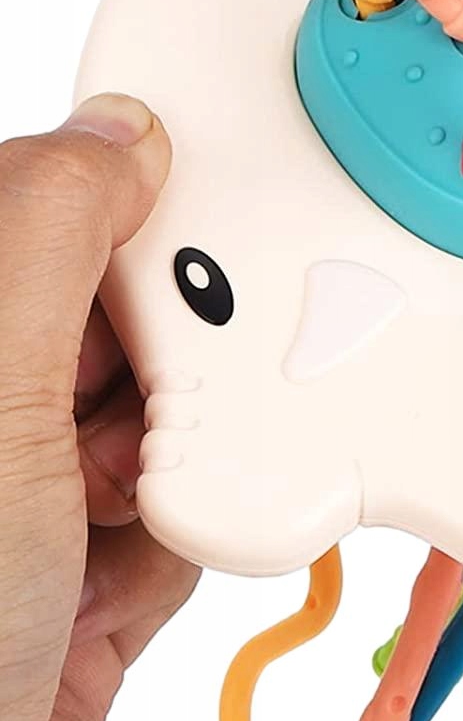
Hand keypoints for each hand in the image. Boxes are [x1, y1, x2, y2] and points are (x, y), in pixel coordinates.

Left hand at [0, 94, 198, 720]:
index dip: (114, 220)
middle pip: (100, 322)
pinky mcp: (72, 590)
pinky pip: (171, 510)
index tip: (181, 234)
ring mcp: (10, 515)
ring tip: (126, 505)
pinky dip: (186, 526)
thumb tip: (110, 130)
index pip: (31, 223)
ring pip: (147, 418)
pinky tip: (140, 559)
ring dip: (176, 456)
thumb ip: (43, 236)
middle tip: (154, 394)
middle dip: (155, 357)